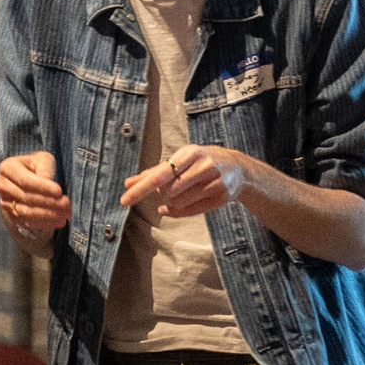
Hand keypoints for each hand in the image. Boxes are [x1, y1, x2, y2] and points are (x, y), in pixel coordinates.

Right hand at [0, 151, 70, 232]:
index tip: (59, 191)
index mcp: (7, 168)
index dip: (42, 187)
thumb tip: (47, 181)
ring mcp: (5, 202)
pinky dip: (44, 223)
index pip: (24, 180)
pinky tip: (59, 221)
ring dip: (48, 215)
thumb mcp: (43, 160)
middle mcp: (2, 186)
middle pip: (26, 198)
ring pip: (26, 212)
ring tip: (65, 214)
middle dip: (49, 202)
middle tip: (66, 204)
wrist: (29, 178)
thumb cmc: (37, 166)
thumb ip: (45, 168)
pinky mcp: (12, 215)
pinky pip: (27, 222)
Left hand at [118, 144, 250, 216]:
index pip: (159, 174)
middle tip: (166, 189)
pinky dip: (178, 211)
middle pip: (168, 190)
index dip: (140, 189)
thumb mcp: (180, 160)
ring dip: (172, 202)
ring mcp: (214, 182)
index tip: (124, 199)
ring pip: (179, 202)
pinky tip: (173, 207)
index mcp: (190, 152)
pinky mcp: (221, 197)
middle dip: (162, 193)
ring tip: (179, 193)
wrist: (239, 169)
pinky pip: (191, 211)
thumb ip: (154, 172)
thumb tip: (128, 184)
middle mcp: (203, 165)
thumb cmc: (202, 162)